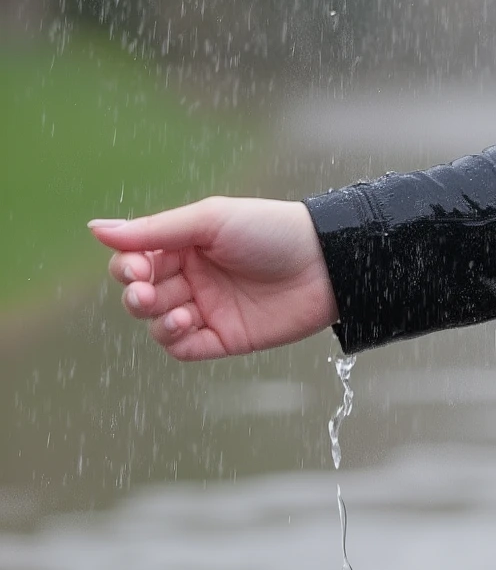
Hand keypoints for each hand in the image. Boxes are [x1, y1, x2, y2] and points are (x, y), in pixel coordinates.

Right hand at [88, 197, 337, 360]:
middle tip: (144, 292)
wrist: (324, 263)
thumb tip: (96, 230)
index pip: (135, 260)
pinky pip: (185, 348)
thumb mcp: (209, 221)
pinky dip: (175, 339)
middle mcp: (192, 277)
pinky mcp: (226, 338)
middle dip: (136, 295)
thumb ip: (154, 230)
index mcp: (184, 245)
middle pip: (141, 293)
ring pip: (158, 322)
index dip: (127, 267)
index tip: (136, 267)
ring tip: (180, 310)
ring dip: (156, 318)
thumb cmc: (269, 231)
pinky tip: (189, 323)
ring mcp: (209, 309)